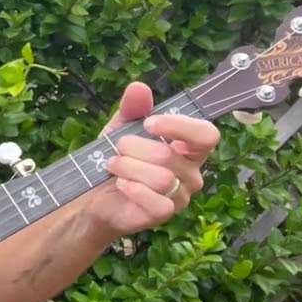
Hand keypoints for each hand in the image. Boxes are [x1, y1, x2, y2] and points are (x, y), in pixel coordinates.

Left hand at [88, 82, 220, 237]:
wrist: (95, 196)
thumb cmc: (117, 159)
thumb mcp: (121, 129)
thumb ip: (132, 108)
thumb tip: (139, 87)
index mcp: (188, 149)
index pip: (206, 135)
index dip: (179, 126)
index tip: (148, 123)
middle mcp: (191, 173)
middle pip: (170, 155)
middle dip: (134, 147)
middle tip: (117, 148)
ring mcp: (180, 196)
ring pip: (162, 178)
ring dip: (128, 167)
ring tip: (113, 165)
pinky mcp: (163, 214)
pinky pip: (157, 201)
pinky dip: (133, 188)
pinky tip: (120, 184)